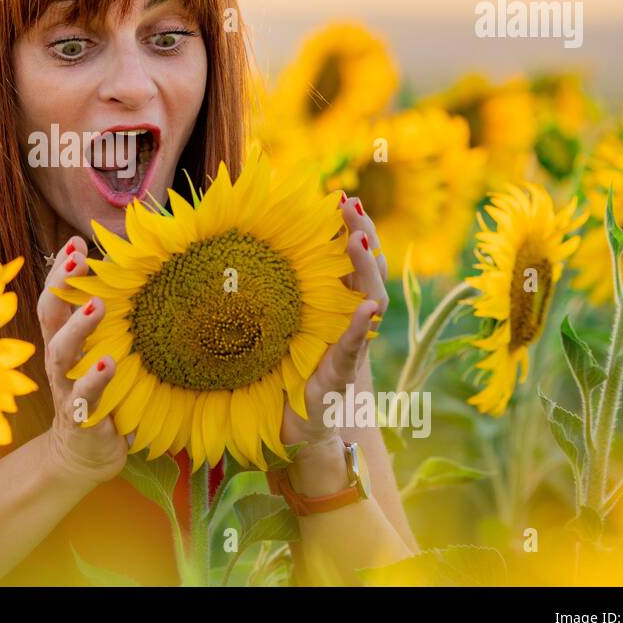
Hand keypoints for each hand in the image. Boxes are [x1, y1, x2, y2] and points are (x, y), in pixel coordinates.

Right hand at [36, 235, 129, 485]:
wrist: (83, 457)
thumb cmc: (97, 397)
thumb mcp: (99, 357)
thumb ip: (108, 328)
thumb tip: (131, 281)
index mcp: (64, 346)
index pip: (55, 302)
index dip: (60, 273)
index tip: (75, 243)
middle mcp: (60, 365)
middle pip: (51, 320)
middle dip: (61, 288)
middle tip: (78, 261)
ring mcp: (68, 392)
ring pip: (63, 357)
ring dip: (78, 329)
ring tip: (97, 306)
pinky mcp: (83, 422)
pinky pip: (85, 401)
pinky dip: (94, 383)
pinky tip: (108, 364)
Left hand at [281, 194, 389, 446]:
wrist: (295, 427)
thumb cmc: (285, 372)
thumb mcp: (279, 324)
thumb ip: (277, 292)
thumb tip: (251, 248)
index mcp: (334, 306)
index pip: (349, 259)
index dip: (350, 228)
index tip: (341, 196)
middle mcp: (349, 320)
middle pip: (367, 270)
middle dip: (362, 235)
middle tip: (351, 203)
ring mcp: (350, 345)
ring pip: (371, 300)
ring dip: (365, 269)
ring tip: (358, 240)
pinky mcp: (341, 373)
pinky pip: (354, 346)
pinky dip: (361, 327)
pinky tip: (365, 307)